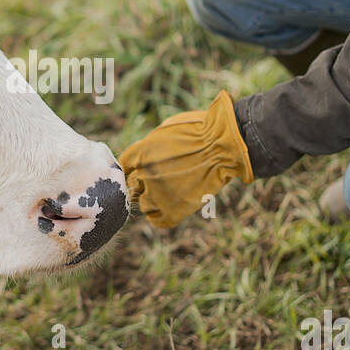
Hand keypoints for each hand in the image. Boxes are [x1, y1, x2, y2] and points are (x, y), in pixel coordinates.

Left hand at [119, 91, 252, 228]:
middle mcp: (145, 174)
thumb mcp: (166, 130)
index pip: (125, 166)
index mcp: (141, 153)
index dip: (134, 167)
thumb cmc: (201, 131)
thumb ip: (150, 146)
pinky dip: (161, 215)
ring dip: (152, 199)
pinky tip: (168, 207)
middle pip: (132, 185)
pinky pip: (158, 219)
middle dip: (142, 182)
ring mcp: (158, 194)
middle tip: (159, 179)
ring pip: (143, 204)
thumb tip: (144, 155)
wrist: (224, 146)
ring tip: (167, 192)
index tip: (142, 168)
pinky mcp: (174, 209)